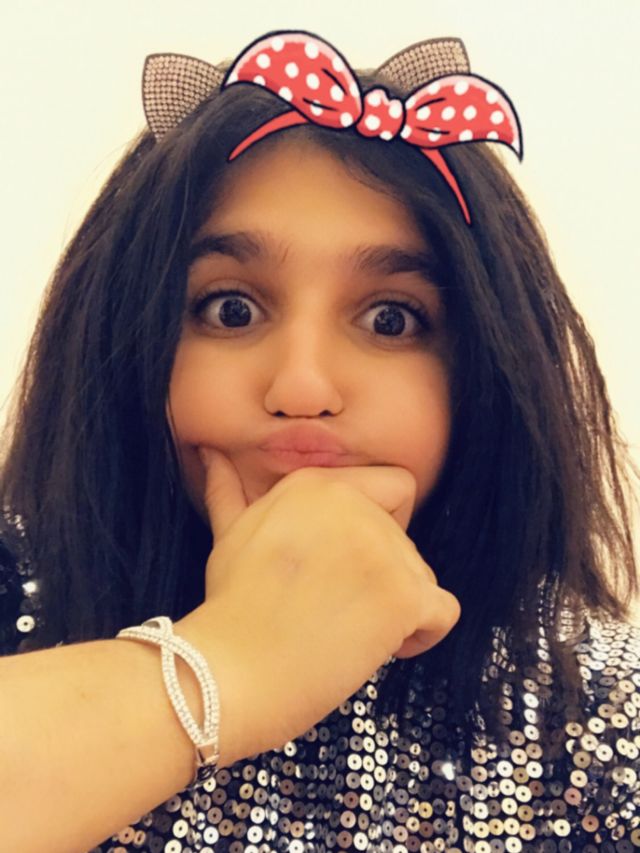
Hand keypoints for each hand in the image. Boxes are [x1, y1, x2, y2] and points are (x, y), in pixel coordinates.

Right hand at [176, 449, 459, 764]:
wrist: (230, 671)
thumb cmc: (229, 609)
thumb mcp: (228, 536)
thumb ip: (229, 491)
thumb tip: (212, 454)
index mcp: (316, 484)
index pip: (392, 489)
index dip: (376, 527)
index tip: (341, 563)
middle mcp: (353, 504)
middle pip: (405, 539)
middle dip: (379, 575)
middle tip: (331, 607)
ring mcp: (381, 549)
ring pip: (421, 576)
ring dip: (393, 607)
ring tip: (343, 630)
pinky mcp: (403, 596)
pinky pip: (443, 612)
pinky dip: (420, 635)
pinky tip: (381, 648)